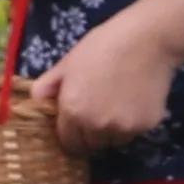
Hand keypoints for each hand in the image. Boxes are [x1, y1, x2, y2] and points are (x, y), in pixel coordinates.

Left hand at [34, 13, 183, 156]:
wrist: (147, 38)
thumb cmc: (103, 45)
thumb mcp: (69, 62)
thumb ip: (48, 85)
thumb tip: (36, 100)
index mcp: (73, 110)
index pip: (69, 143)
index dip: (72, 135)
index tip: (77, 125)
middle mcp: (96, 125)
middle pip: (92, 145)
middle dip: (92, 134)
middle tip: (99, 111)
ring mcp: (123, 128)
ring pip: (114, 141)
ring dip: (113, 131)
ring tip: (119, 105)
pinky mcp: (145, 126)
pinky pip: (134, 133)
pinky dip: (133, 123)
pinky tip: (135, 100)